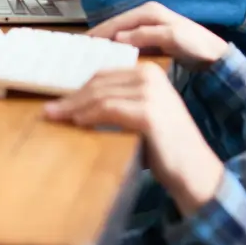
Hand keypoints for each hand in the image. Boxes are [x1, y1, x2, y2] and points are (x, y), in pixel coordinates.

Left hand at [44, 64, 224, 216]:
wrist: (195, 172)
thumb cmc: (164, 147)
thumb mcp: (139, 115)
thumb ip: (117, 103)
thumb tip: (77, 103)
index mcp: (149, 72)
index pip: (103, 75)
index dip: (78, 89)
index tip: (58, 101)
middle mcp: (150, 76)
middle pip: (98, 83)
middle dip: (71, 98)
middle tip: (50, 111)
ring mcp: (151, 92)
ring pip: (100, 95)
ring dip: (73, 107)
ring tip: (56, 117)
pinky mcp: (148, 112)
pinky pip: (108, 109)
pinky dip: (88, 116)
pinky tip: (77, 123)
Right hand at [89, 2, 229, 65]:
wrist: (217, 57)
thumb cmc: (198, 45)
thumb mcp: (173, 37)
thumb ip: (147, 35)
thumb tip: (119, 37)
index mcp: (150, 12)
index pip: (117, 20)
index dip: (100, 31)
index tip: (85, 42)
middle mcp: (147, 15)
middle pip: (115, 24)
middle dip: (99, 35)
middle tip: (81, 48)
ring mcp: (148, 26)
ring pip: (119, 32)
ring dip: (106, 41)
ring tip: (90, 53)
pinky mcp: (151, 37)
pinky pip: (127, 40)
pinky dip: (116, 46)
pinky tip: (109, 56)